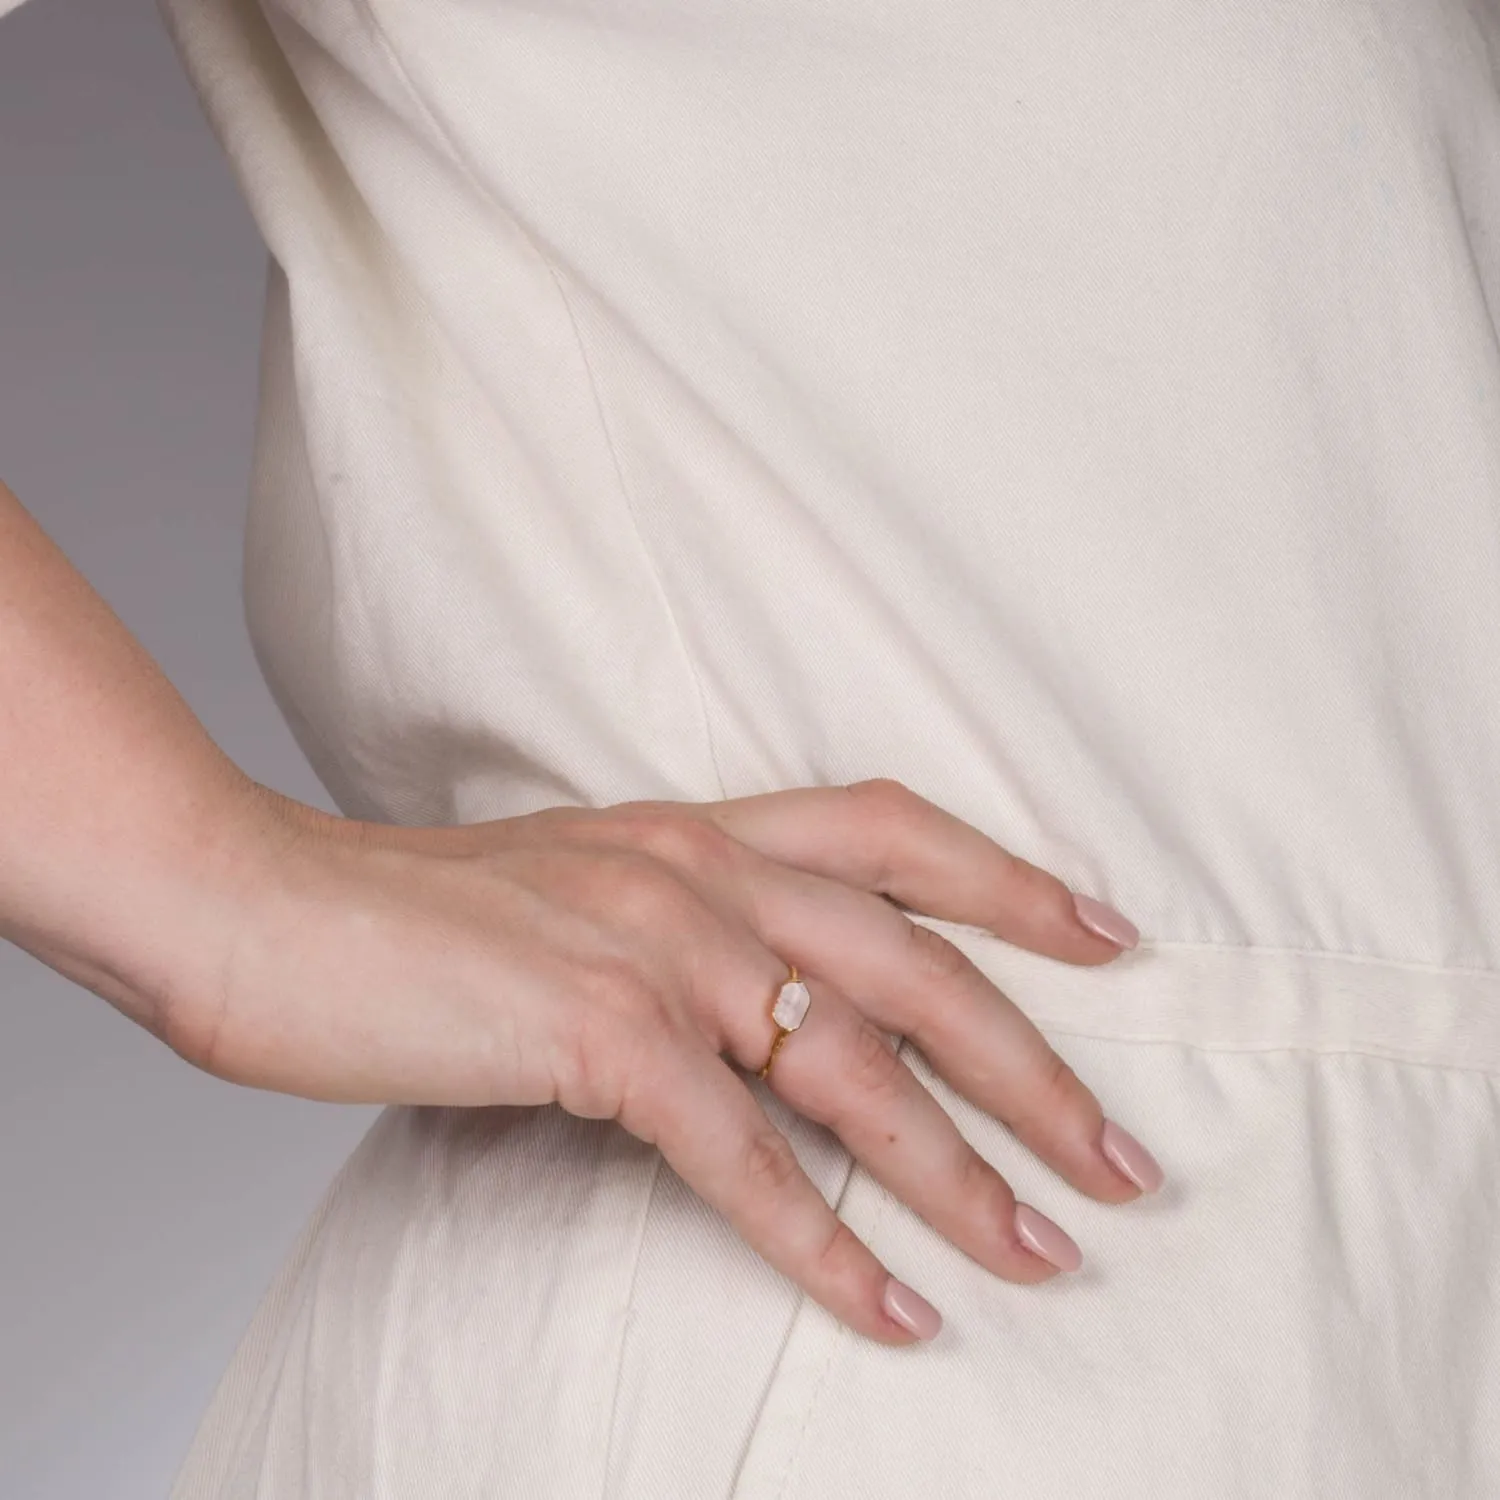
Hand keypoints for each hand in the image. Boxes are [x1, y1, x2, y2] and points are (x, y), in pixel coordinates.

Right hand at [182, 778, 1161, 1345]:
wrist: (265, 907)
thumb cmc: (411, 911)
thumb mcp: (574, 885)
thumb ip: (674, 926)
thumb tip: (760, 1015)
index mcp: (699, 829)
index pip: (895, 828)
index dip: (1013, 880)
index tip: (1109, 939)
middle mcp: (698, 872)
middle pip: (917, 967)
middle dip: (1034, 1067)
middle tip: (1123, 1158)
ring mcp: (653, 946)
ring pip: (854, 1071)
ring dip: (961, 1175)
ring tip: (1044, 1252)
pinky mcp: (596, 1034)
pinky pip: (742, 1157)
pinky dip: (824, 1245)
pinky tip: (890, 1310)